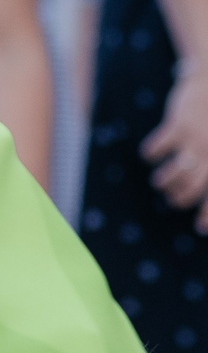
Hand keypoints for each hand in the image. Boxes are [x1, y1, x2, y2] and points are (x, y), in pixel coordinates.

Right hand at [143, 64, 207, 219]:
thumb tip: (201, 199)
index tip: (200, 227)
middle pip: (192, 189)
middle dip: (179, 198)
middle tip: (173, 196)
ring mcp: (196, 138)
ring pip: (173, 174)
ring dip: (163, 181)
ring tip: (160, 180)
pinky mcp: (177, 125)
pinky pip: (155, 151)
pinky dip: (150, 154)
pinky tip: (153, 152)